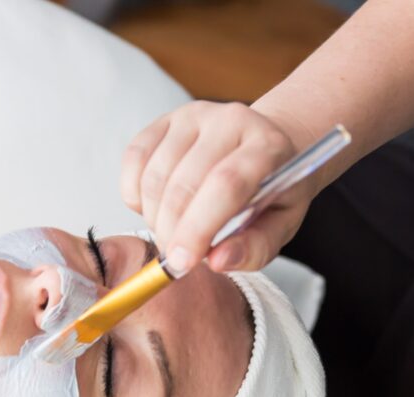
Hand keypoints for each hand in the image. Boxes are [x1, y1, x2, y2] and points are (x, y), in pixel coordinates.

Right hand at [120, 101, 319, 275]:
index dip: (198, 228)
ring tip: (172, 231)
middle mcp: (232, 121)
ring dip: (154, 217)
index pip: (226, 184)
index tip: (181, 263)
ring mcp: (195, 115)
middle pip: (184, 184)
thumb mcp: (279, 227)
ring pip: (154, 177)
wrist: (261, 147)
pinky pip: (135, 160)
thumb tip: (217, 261)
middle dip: (170, 232)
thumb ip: (253, 248)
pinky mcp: (166, 119)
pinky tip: (156, 207)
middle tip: (177, 258)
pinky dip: (135, 196)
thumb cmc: (270, 193)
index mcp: (268, 147)